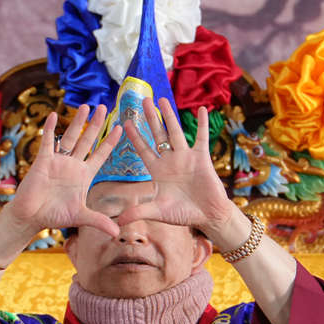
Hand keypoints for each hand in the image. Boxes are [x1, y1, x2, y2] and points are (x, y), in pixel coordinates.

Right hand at [7, 104, 121, 236]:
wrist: (31, 217)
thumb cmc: (54, 216)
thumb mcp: (81, 217)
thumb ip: (99, 221)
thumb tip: (118, 233)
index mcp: (84, 176)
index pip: (101, 155)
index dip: (110, 142)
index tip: (120, 128)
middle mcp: (73, 165)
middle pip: (88, 140)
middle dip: (96, 124)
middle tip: (105, 107)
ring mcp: (58, 161)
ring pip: (70, 137)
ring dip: (78, 122)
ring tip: (86, 106)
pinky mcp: (43, 161)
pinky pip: (48, 142)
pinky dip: (50, 129)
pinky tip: (54, 115)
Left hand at [117, 99, 234, 234]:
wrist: (208, 216)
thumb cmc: (183, 214)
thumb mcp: (158, 212)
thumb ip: (138, 212)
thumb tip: (116, 223)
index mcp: (158, 171)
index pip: (143, 149)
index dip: (135, 136)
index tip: (124, 122)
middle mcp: (170, 160)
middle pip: (158, 135)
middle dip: (150, 118)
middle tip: (143, 100)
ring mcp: (186, 157)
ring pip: (176, 132)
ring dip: (169, 116)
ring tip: (162, 99)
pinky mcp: (202, 158)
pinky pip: (201, 138)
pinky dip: (202, 124)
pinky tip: (201, 109)